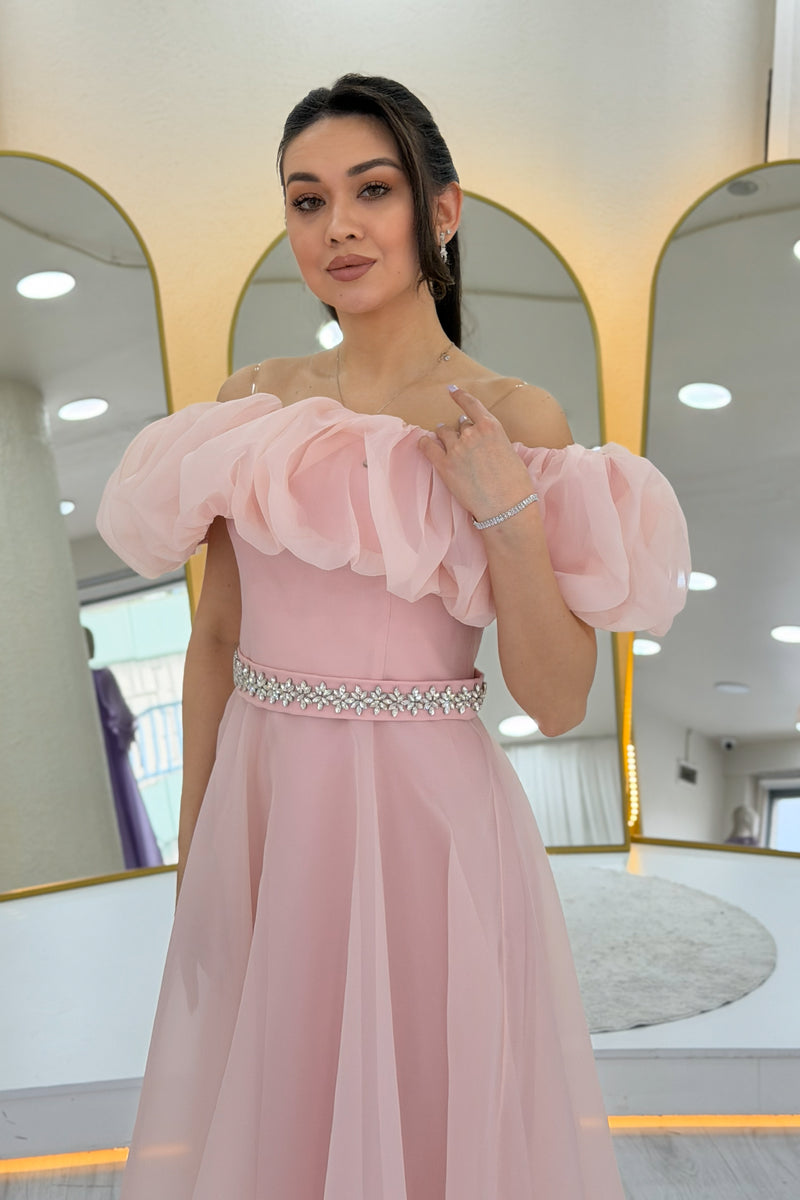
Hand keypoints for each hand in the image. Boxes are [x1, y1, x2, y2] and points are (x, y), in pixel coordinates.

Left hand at [417, 386, 534, 522]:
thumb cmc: (515, 484)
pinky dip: (425, 443)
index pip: (471, 404)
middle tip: (461, 440)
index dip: (460, 395)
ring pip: (442, 432)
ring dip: (443, 435)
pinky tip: (424, 443)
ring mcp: (456, 449)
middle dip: (459, 430)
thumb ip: (493, 441)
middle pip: (459, 424)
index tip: (452, 389)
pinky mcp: (444, 466)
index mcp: (491, 427)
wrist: (506, 506)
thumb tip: (483, 441)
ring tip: (443, 440)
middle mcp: (472, 433)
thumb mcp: (509, 452)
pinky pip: (427, 447)